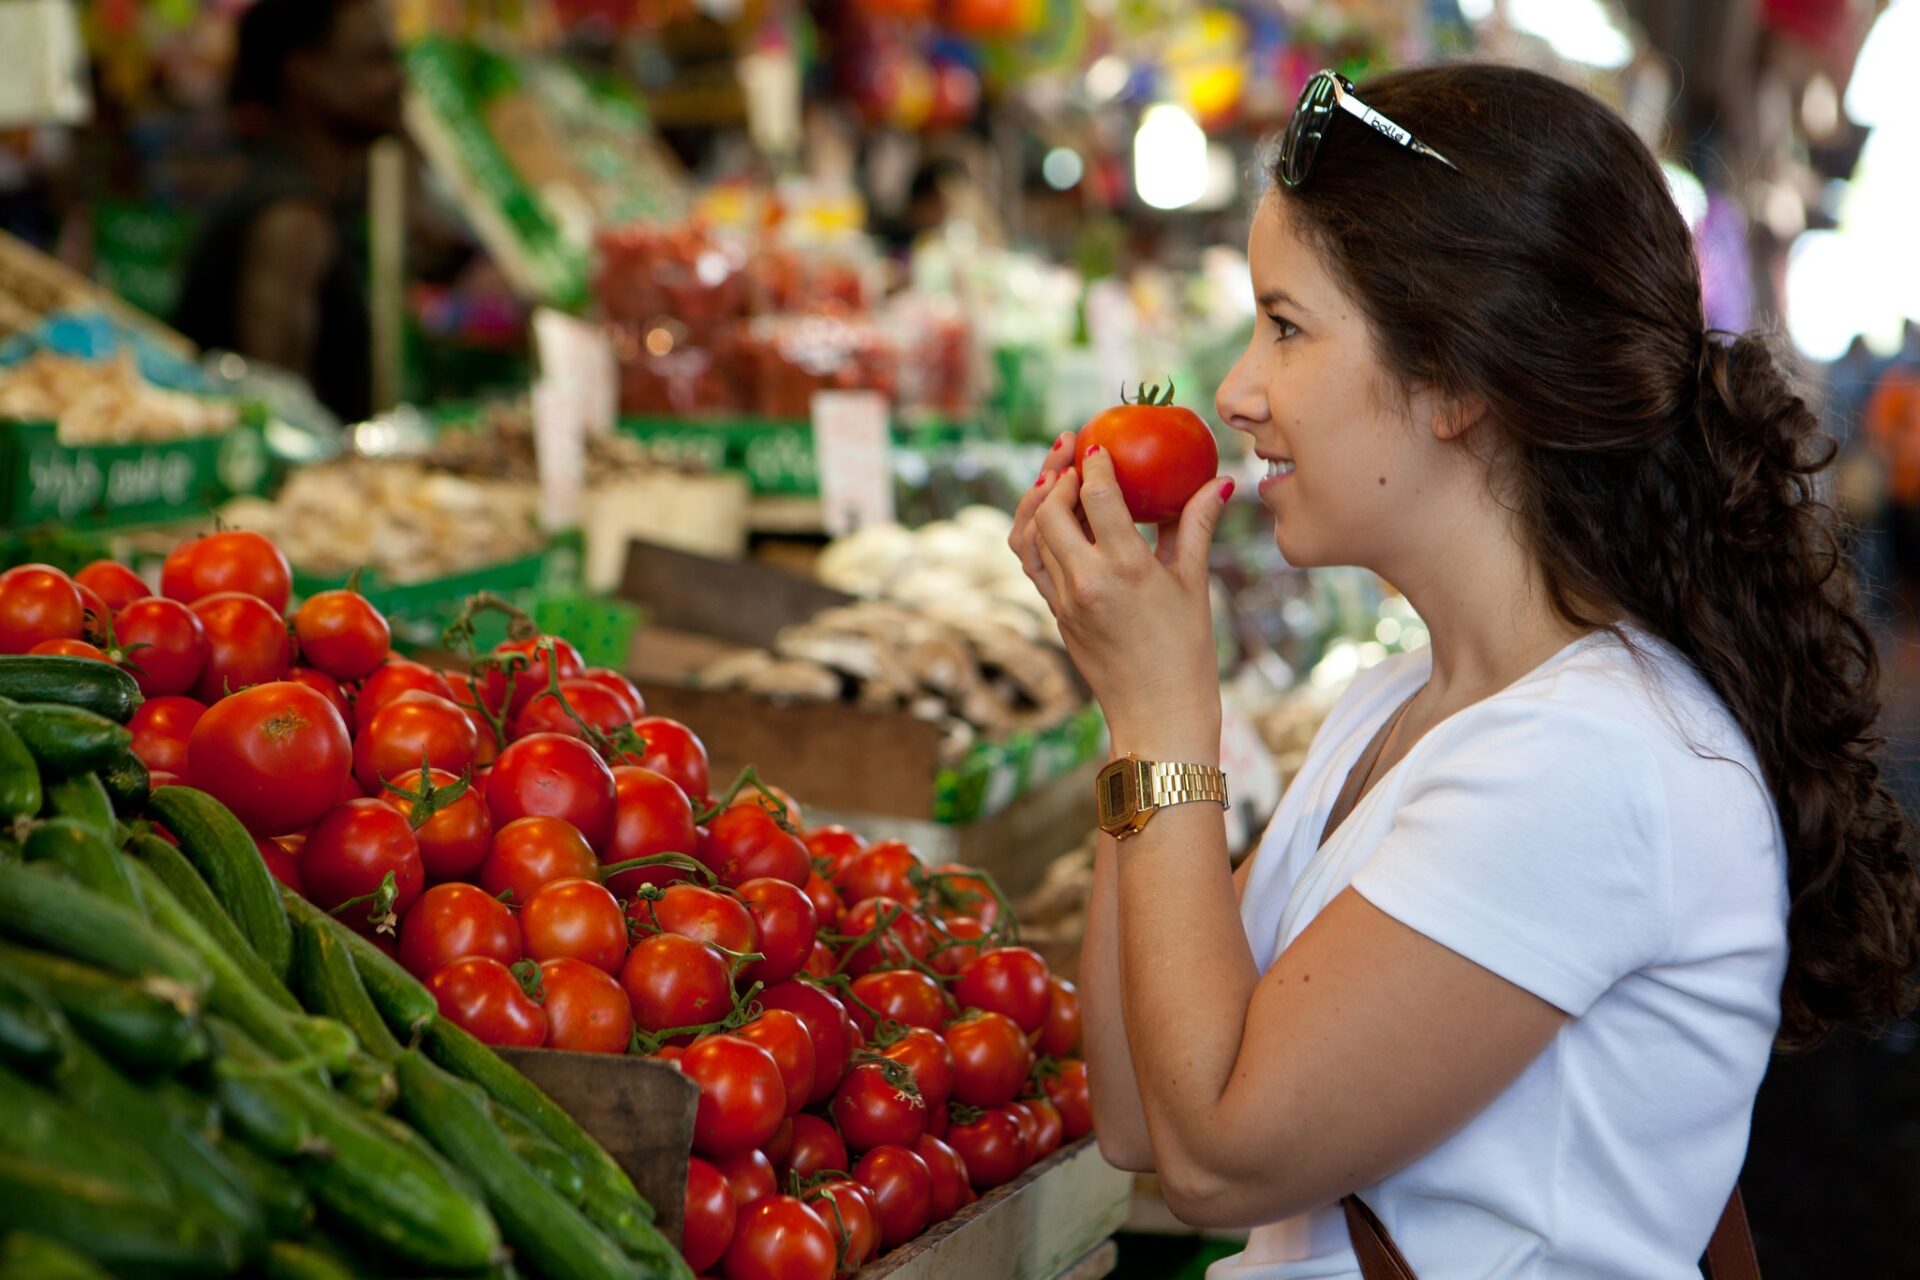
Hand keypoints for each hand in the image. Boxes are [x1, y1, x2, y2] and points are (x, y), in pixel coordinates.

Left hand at [1009, 434, 1232, 759]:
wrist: (1157, 713)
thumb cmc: (1186, 650)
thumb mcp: (1193, 584)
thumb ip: (1196, 526)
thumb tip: (1220, 481)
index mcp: (1127, 570)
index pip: (1099, 498)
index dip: (1094, 464)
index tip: (1098, 442)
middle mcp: (1087, 582)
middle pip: (1051, 512)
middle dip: (1056, 474)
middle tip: (1069, 450)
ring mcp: (1063, 601)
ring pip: (1030, 537)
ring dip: (1037, 501)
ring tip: (1052, 476)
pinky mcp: (1055, 614)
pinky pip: (1032, 563)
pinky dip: (1033, 533)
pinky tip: (1048, 515)